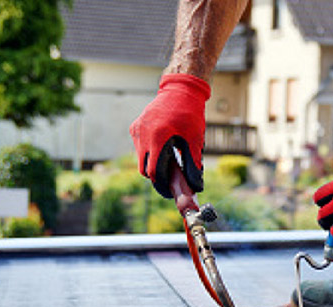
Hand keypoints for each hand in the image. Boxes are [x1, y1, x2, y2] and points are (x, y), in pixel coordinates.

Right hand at [130, 73, 209, 197]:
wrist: (180, 89)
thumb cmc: (190, 114)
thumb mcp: (195, 139)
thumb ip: (193, 164)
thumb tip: (196, 186)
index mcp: (158, 137)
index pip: (153, 171)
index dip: (161, 184)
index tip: (170, 191)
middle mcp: (143, 134)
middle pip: (144, 169)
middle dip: (156, 176)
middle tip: (170, 179)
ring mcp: (137, 130)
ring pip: (140, 159)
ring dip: (152, 164)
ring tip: (169, 162)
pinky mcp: (136, 127)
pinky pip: (139, 148)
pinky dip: (149, 153)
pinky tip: (163, 148)